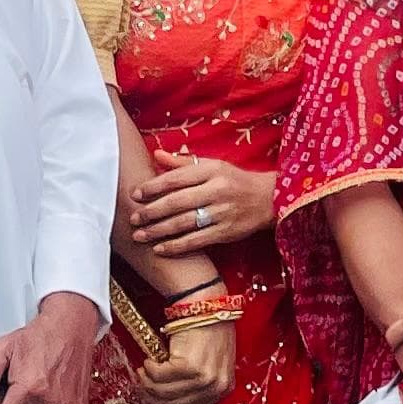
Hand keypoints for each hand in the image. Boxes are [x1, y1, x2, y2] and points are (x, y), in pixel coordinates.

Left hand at [124, 153, 273, 260]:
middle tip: (133, 218)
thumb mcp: (213, 165)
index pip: (176, 178)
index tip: (135, 195)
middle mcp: (217, 190)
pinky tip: (160, 249)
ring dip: (158, 231)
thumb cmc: (235, 180)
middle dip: (151, 211)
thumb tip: (155, 155)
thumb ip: (182, 163)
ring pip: (184, 223)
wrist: (269, 199)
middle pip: (177, 202)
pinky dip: (176, 246)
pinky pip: (196, 240)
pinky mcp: (226, 231)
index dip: (152, 187)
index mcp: (211, 170)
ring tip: (140, 235)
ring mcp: (222, 212)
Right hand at [132, 307, 234, 403]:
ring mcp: (204, 378)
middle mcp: (216, 386)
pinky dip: (149, 369)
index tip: (154, 397)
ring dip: (147, 382)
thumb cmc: (208, 331)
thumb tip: (168, 399)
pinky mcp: (189, 366)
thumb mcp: (212, 363)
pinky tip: (149, 360)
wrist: (207, 307)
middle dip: (152, 396)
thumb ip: (197, 384)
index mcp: (224, 389)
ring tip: (144, 371)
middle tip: (142, 383)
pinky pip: (159, 376)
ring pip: (164, 392)